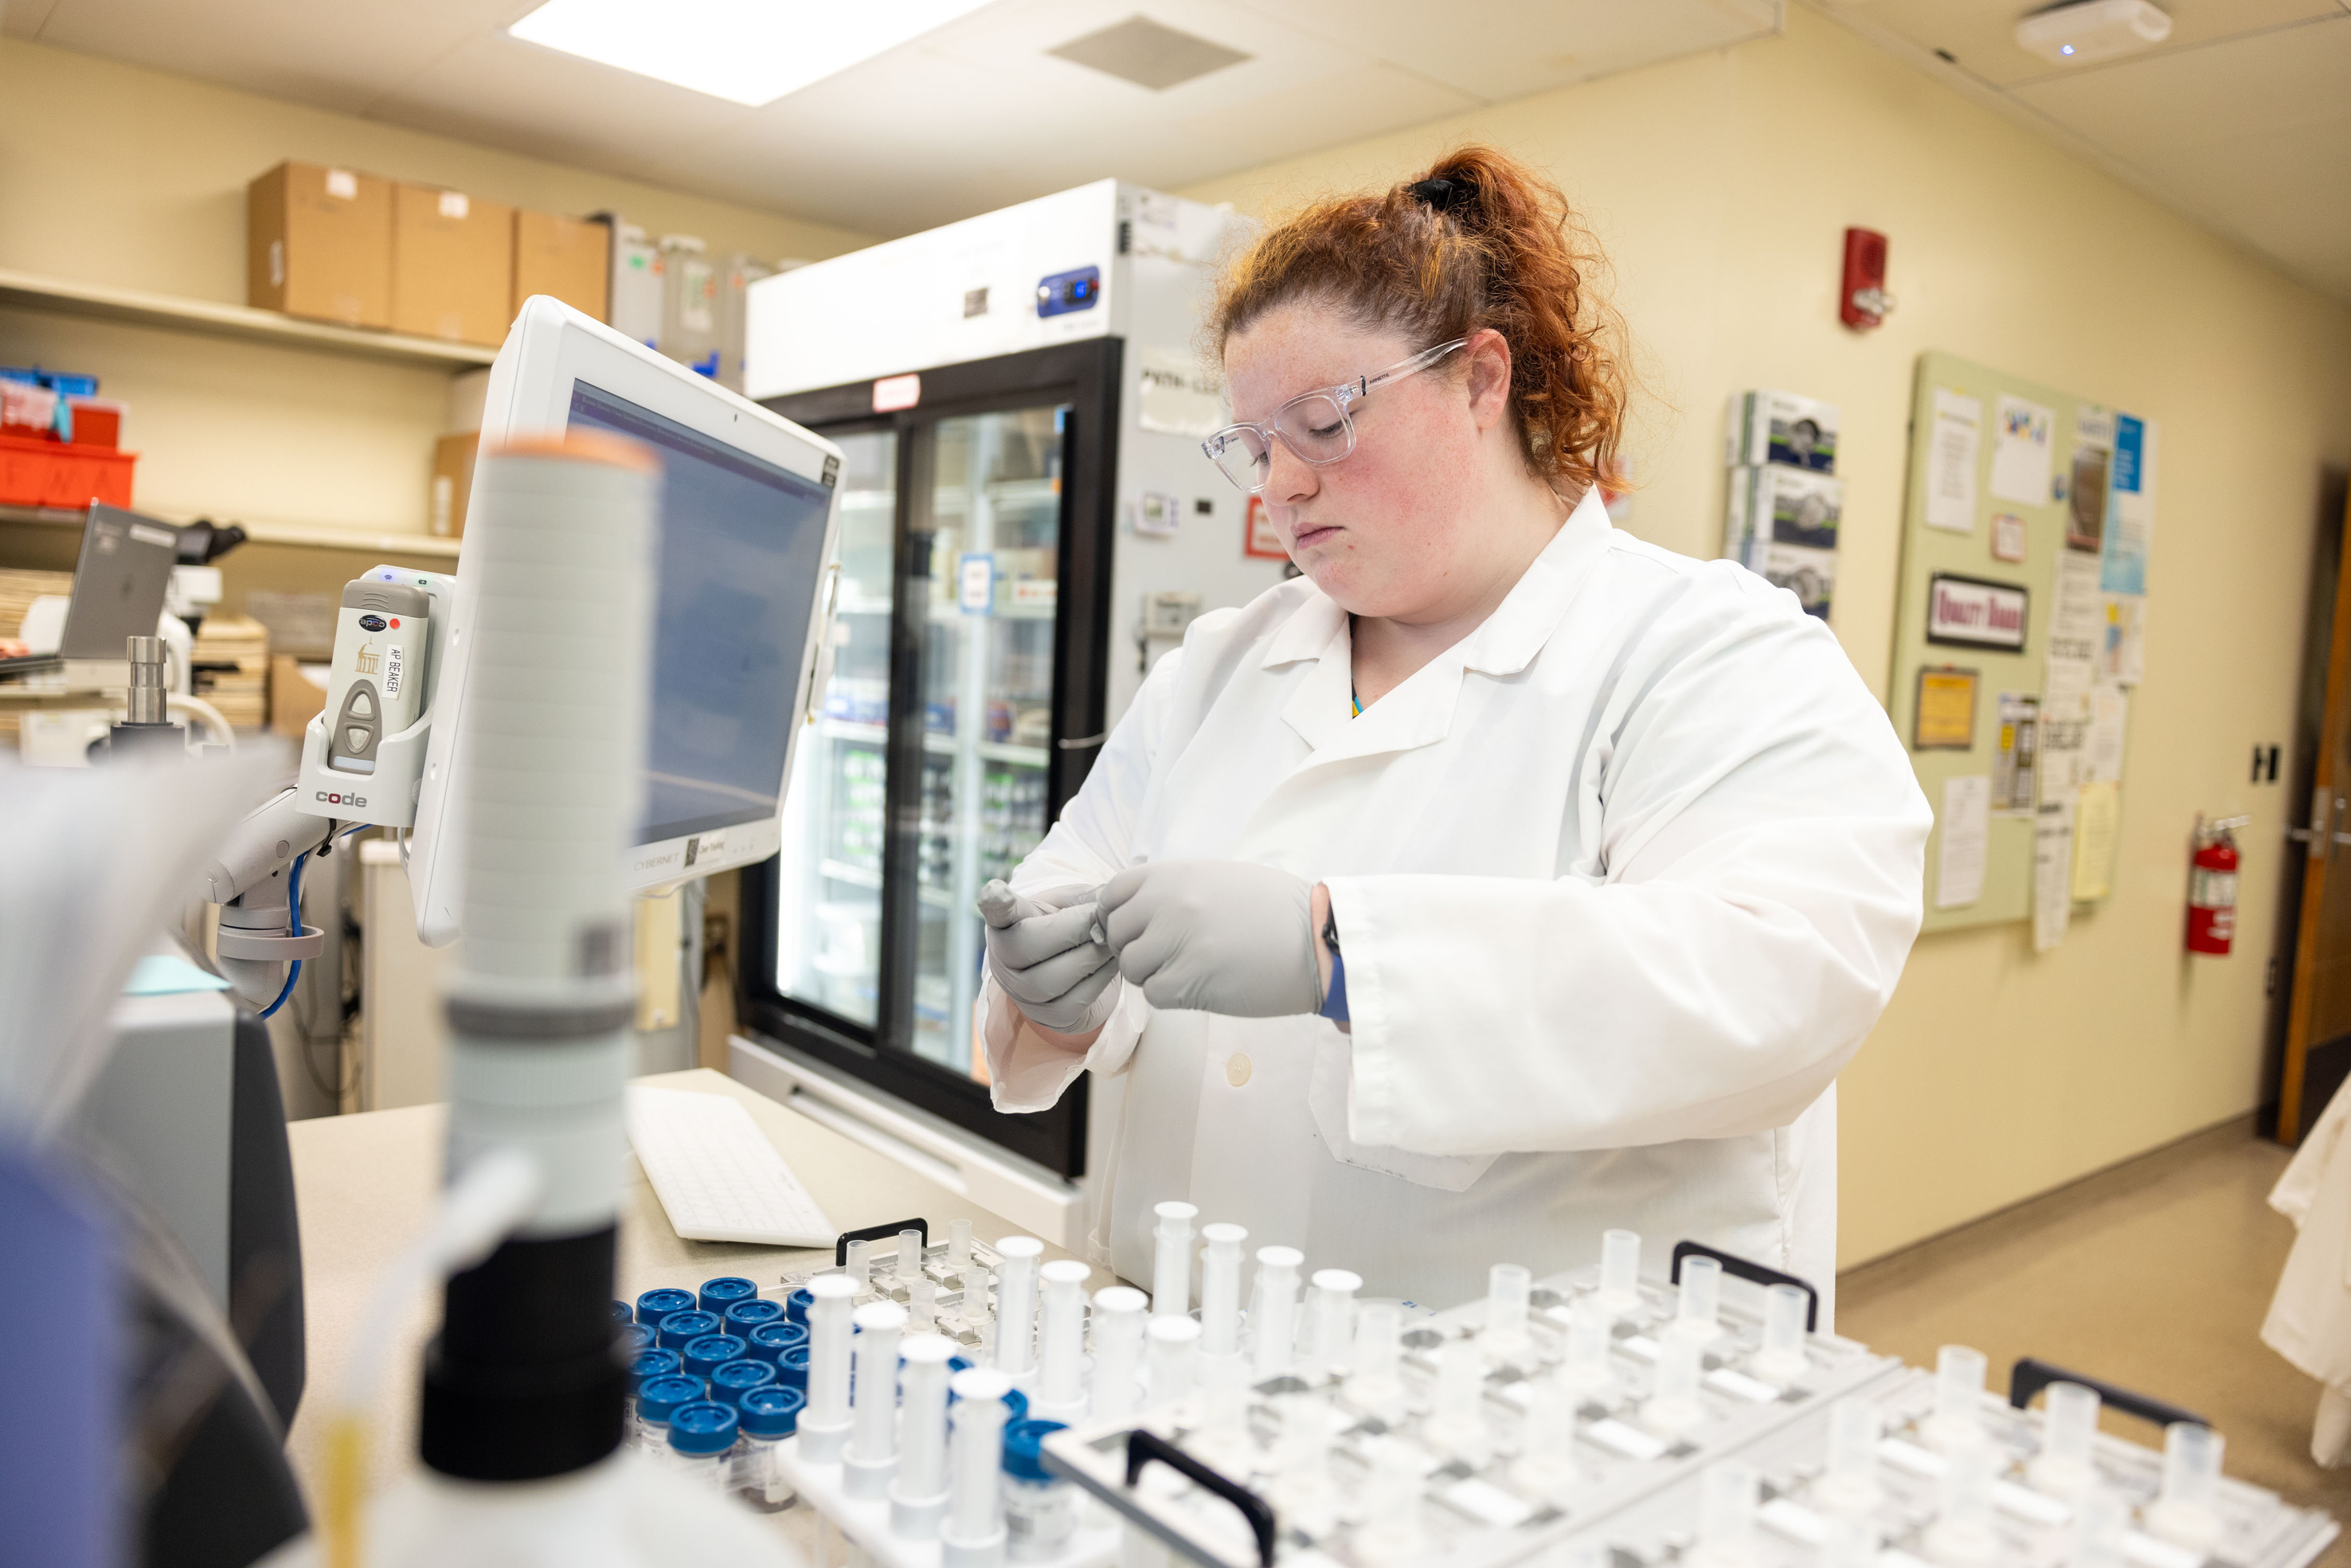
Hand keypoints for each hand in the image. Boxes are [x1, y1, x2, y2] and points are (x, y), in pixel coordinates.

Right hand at [977, 880, 1119, 1033]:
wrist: (1074, 968)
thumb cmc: (1069, 926)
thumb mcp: (1073, 902)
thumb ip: (1086, 897)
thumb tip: (1109, 902)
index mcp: (1007, 924)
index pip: (996, 913)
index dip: (995, 904)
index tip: (995, 891)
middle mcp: (1004, 961)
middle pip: (1029, 945)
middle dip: (1074, 929)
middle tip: (1101, 918)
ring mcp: (1023, 994)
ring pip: (1052, 979)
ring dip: (1092, 955)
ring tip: (1111, 940)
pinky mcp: (1051, 1017)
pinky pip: (1076, 1000)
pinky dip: (1101, 978)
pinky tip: (1109, 962)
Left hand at [1100, 860, 1318, 1016]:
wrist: (1318, 938)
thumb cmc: (1276, 909)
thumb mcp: (1219, 877)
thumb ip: (1175, 888)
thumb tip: (1139, 909)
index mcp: (1174, 873)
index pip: (1113, 893)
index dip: (1118, 916)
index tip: (1136, 930)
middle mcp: (1168, 901)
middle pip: (1117, 933)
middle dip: (1135, 948)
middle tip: (1166, 957)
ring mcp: (1177, 939)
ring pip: (1132, 967)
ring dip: (1153, 975)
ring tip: (1188, 971)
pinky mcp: (1189, 978)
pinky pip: (1155, 993)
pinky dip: (1172, 995)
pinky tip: (1200, 985)